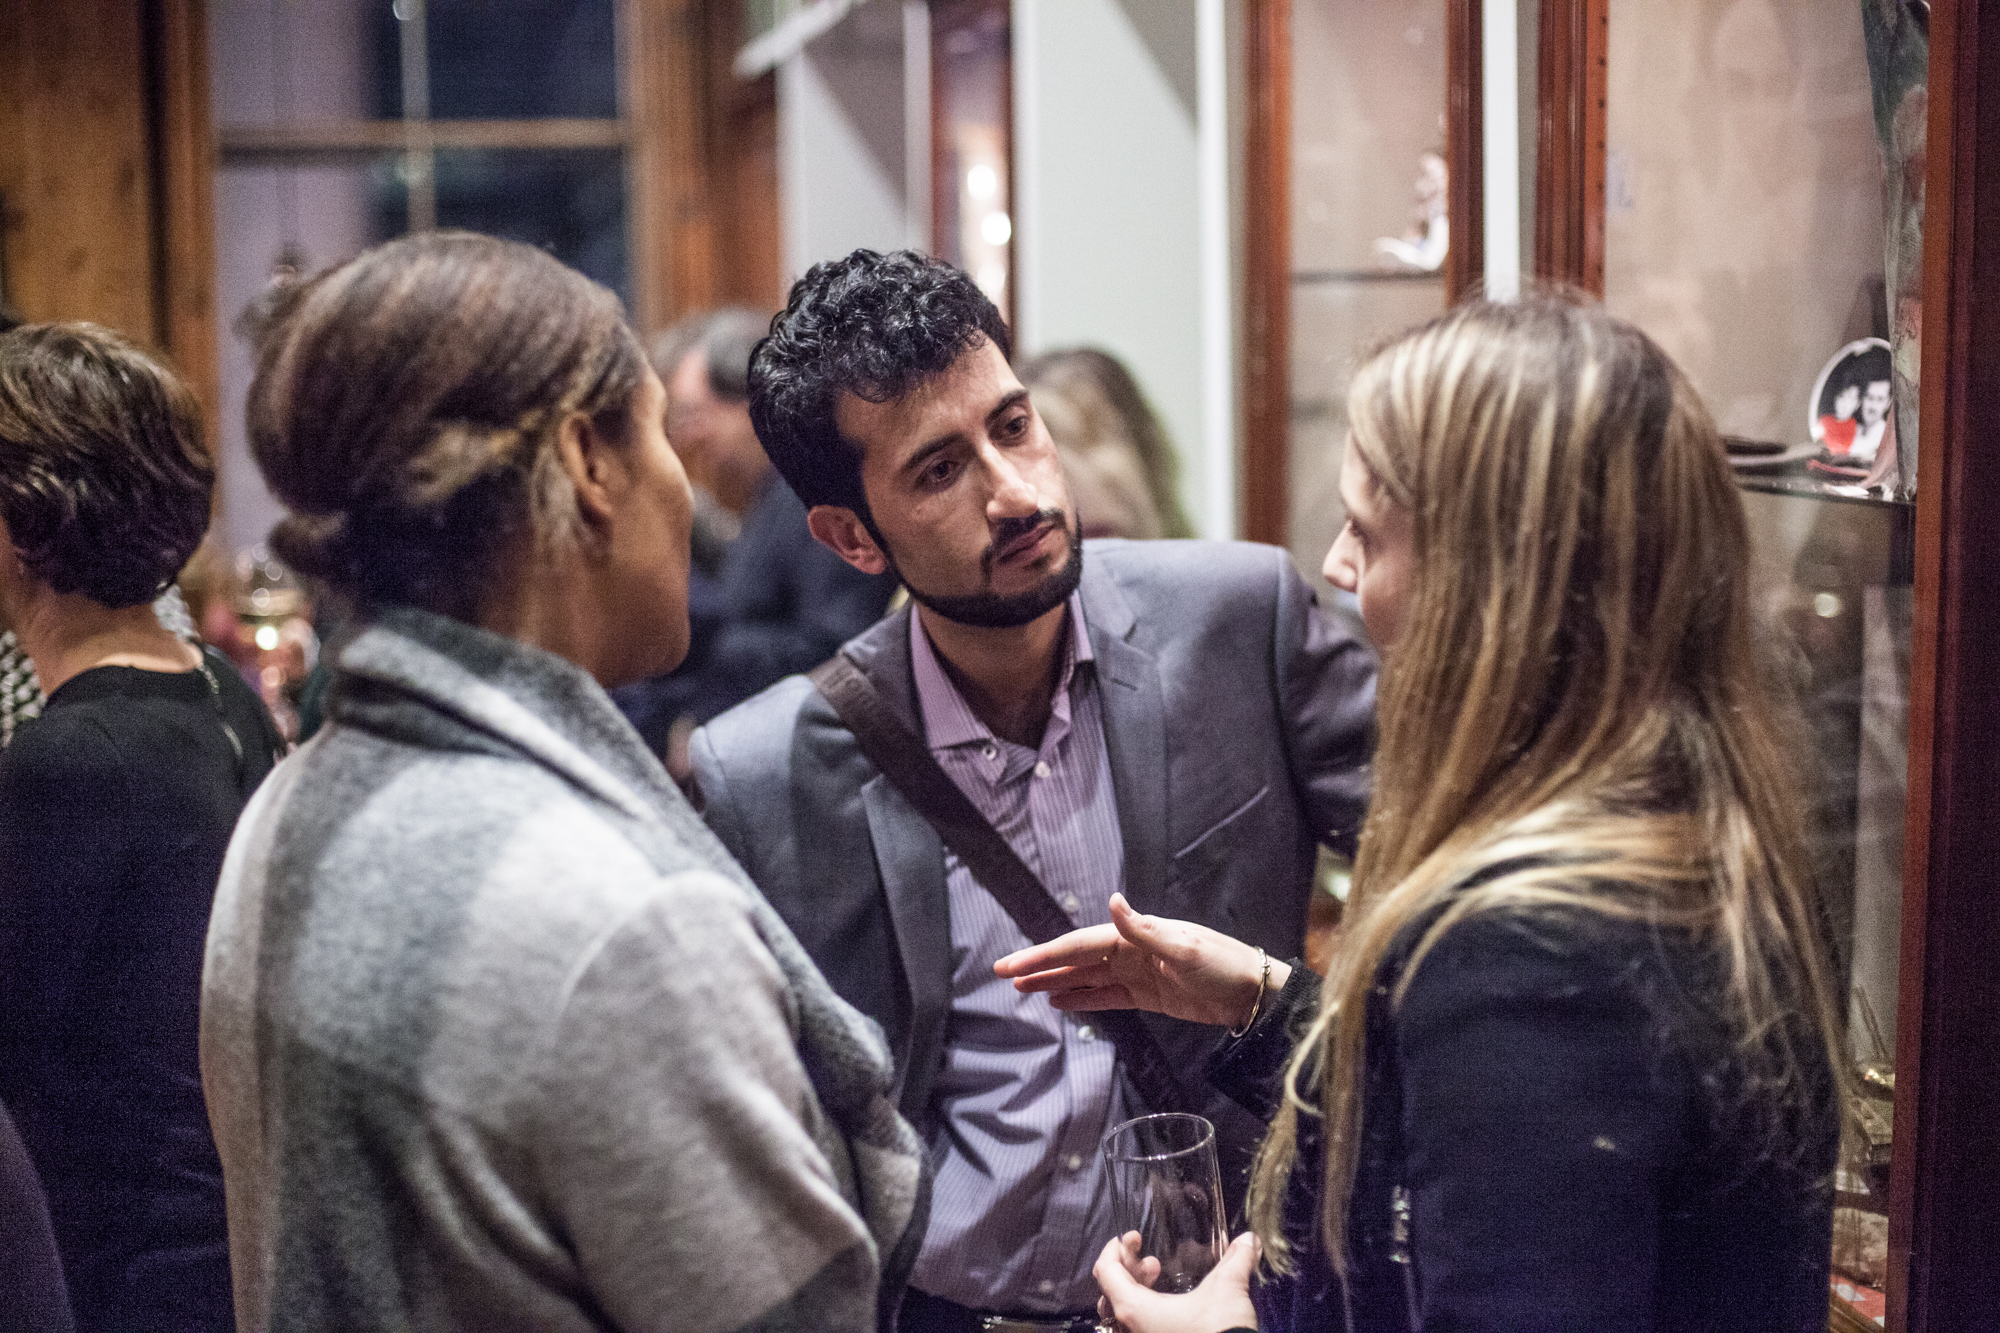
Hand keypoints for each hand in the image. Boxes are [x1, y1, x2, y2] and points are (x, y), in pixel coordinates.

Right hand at [992, 893, 1290, 1029]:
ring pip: (1086, 978)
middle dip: (1039, 966)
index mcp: (1134, 936)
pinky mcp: (1148, 996)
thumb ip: (1144, 929)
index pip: (1079, 945)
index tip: (1013, 964)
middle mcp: (1130, 951)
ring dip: (1055, 982)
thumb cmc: (1224, 965)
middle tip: (1003, 974)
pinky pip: (1107, 997)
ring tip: (1022, 989)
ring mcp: (1138, 973)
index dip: (1044, 954)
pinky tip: (1060, 1002)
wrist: (1255, 993)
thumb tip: (1112, 901)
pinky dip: (1082, 999)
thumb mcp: (1185, 948)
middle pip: (1076, 960)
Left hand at [1094, 1230, 1259, 1332]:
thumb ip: (1236, 1260)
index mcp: (1133, 1309)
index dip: (1115, 1248)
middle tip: (1154, 1262)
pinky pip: (1136, 1329)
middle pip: (1111, 1291)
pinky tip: (1170, 1308)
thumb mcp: (1229, 1291)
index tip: (1135, 1238)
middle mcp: (1128, 1329)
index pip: (1105, 1271)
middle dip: (1131, 1269)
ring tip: (1160, 1279)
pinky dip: (1145, 1313)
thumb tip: (1249, 1239)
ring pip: (1122, 1313)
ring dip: (1137, 1291)